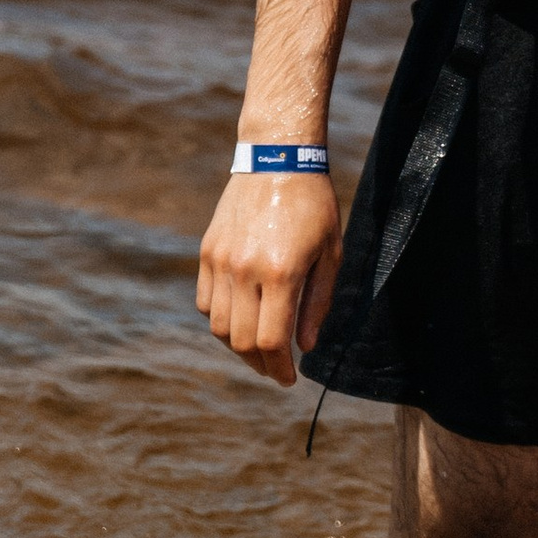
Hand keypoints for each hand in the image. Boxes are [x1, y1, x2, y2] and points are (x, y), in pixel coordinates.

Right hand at [196, 170, 340, 383]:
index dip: (281, 369)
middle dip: (261, 365)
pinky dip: (220, 320)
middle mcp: (245, 271)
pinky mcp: (207, 252)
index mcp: (280, 274)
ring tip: (259, 350)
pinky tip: (240, 320)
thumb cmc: (314, 206)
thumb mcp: (331, 254)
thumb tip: (305, 346)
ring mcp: (221, 261)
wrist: (277, 158)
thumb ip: (318, 303)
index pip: (272, 342)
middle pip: (242, 341)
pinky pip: (206, 302)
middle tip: (276, 371)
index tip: (289, 379)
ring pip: (218, 326)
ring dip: (238, 346)